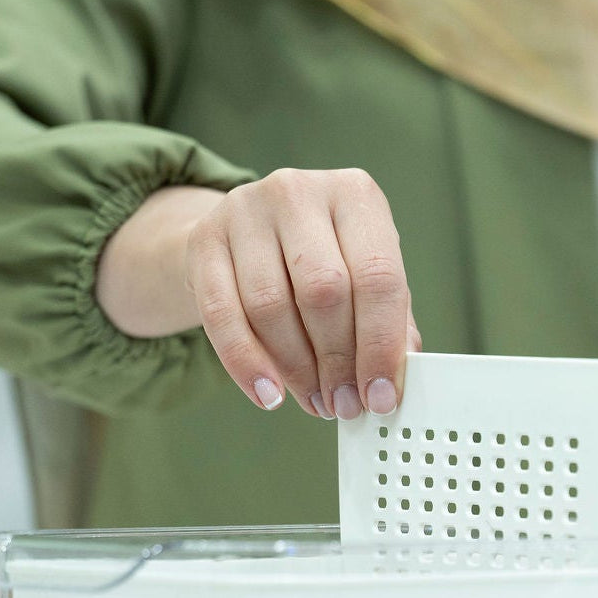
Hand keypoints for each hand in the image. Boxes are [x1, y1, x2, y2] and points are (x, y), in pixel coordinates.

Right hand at [95, 169, 420, 418]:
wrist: (247, 232)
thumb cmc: (322, 259)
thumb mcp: (364, 276)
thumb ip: (389, 322)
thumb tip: (393, 382)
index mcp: (355, 196)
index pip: (378, 276)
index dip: (380, 345)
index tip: (380, 397)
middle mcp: (299, 192)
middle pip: (323, 292)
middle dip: (338, 362)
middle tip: (345, 405)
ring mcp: (245, 209)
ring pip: (271, 307)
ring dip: (297, 369)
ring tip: (315, 401)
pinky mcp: (204, 238)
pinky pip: (223, 315)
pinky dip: (247, 365)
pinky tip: (269, 396)